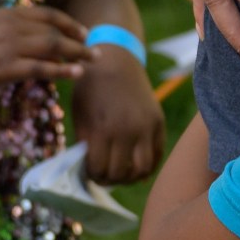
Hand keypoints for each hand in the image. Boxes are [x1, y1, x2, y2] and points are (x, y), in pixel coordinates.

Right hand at [0, 4, 92, 96]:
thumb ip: (12, 28)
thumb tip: (38, 36)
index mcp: (7, 14)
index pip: (47, 14)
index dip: (69, 23)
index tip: (83, 32)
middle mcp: (10, 27)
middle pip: (54, 32)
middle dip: (78, 41)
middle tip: (95, 51)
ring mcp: (8, 47)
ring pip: (52, 47)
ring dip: (77, 54)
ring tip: (92, 62)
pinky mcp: (5, 68)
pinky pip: (41, 68)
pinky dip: (62, 71)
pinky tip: (76, 74)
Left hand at [71, 51, 166, 183]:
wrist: (116, 60)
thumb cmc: (90, 88)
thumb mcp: (80, 116)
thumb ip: (85, 144)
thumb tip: (91, 170)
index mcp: (102, 129)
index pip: (98, 169)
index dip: (92, 175)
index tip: (89, 172)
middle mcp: (127, 131)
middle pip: (120, 173)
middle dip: (109, 178)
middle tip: (103, 175)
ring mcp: (146, 127)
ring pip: (142, 170)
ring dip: (129, 177)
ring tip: (120, 173)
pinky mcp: (158, 123)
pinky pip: (157, 155)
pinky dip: (147, 166)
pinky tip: (135, 165)